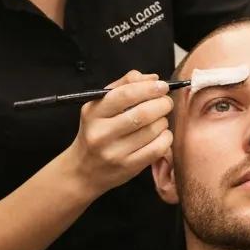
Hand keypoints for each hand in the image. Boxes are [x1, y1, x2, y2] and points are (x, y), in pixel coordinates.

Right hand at [65, 70, 173, 199]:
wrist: (83, 170)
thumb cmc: (96, 132)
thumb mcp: (100, 106)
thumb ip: (125, 86)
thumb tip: (153, 79)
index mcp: (94, 113)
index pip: (125, 94)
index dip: (149, 88)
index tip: (162, 86)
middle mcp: (102, 133)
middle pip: (143, 113)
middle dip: (162, 104)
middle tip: (166, 102)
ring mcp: (115, 152)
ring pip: (154, 130)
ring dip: (164, 121)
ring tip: (160, 119)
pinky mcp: (129, 167)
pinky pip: (158, 148)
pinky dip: (166, 138)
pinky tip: (161, 135)